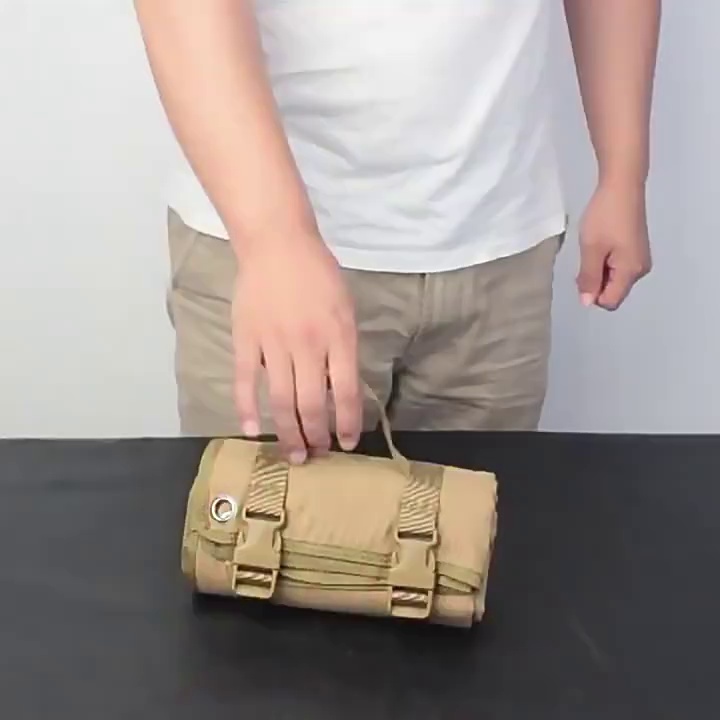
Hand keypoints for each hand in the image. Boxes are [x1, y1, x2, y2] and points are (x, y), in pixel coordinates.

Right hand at [231, 233, 361, 463]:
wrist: (277, 244)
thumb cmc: (318, 275)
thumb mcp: (345, 309)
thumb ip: (344, 349)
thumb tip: (340, 390)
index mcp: (338, 337)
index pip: (345, 392)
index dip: (348, 423)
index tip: (348, 442)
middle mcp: (307, 346)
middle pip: (311, 404)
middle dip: (317, 436)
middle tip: (318, 454)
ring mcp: (274, 345)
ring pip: (281, 401)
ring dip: (288, 432)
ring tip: (295, 454)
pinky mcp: (246, 340)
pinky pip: (246, 382)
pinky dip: (246, 409)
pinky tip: (250, 431)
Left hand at [576, 179, 651, 309]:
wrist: (622, 185)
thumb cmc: (605, 217)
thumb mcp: (591, 249)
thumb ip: (589, 278)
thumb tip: (587, 303)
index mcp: (631, 272)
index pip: (610, 301)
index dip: (592, 294)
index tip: (583, 273)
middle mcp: (640, 270)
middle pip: (613, 291)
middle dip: (595, 282)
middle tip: (586, 258)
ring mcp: (640, 259)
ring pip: (614, 279)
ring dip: (599, 271)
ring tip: (593, 249)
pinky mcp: (636, 250)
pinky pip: (618, 267)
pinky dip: (606, 262)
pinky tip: (600, 245)